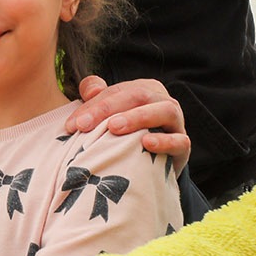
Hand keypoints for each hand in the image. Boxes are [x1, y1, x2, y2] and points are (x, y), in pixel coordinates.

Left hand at [68, 77, 189, 170]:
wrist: (153, 167)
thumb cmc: (127, 138)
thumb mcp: (110, 118)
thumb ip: (98, 99)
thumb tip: (89, 88)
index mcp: (144, 89)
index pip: (116, 92)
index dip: (93, 105)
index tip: (72, 124)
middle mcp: (162, 101)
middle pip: (138, 95)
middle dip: (108, 108)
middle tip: (84, 125)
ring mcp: (177, 122)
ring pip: (163, 111)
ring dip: (138, 117)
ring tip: (114, 128)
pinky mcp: (184, 145)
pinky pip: (179, 140)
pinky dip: (164, 141)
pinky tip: (146, 143)